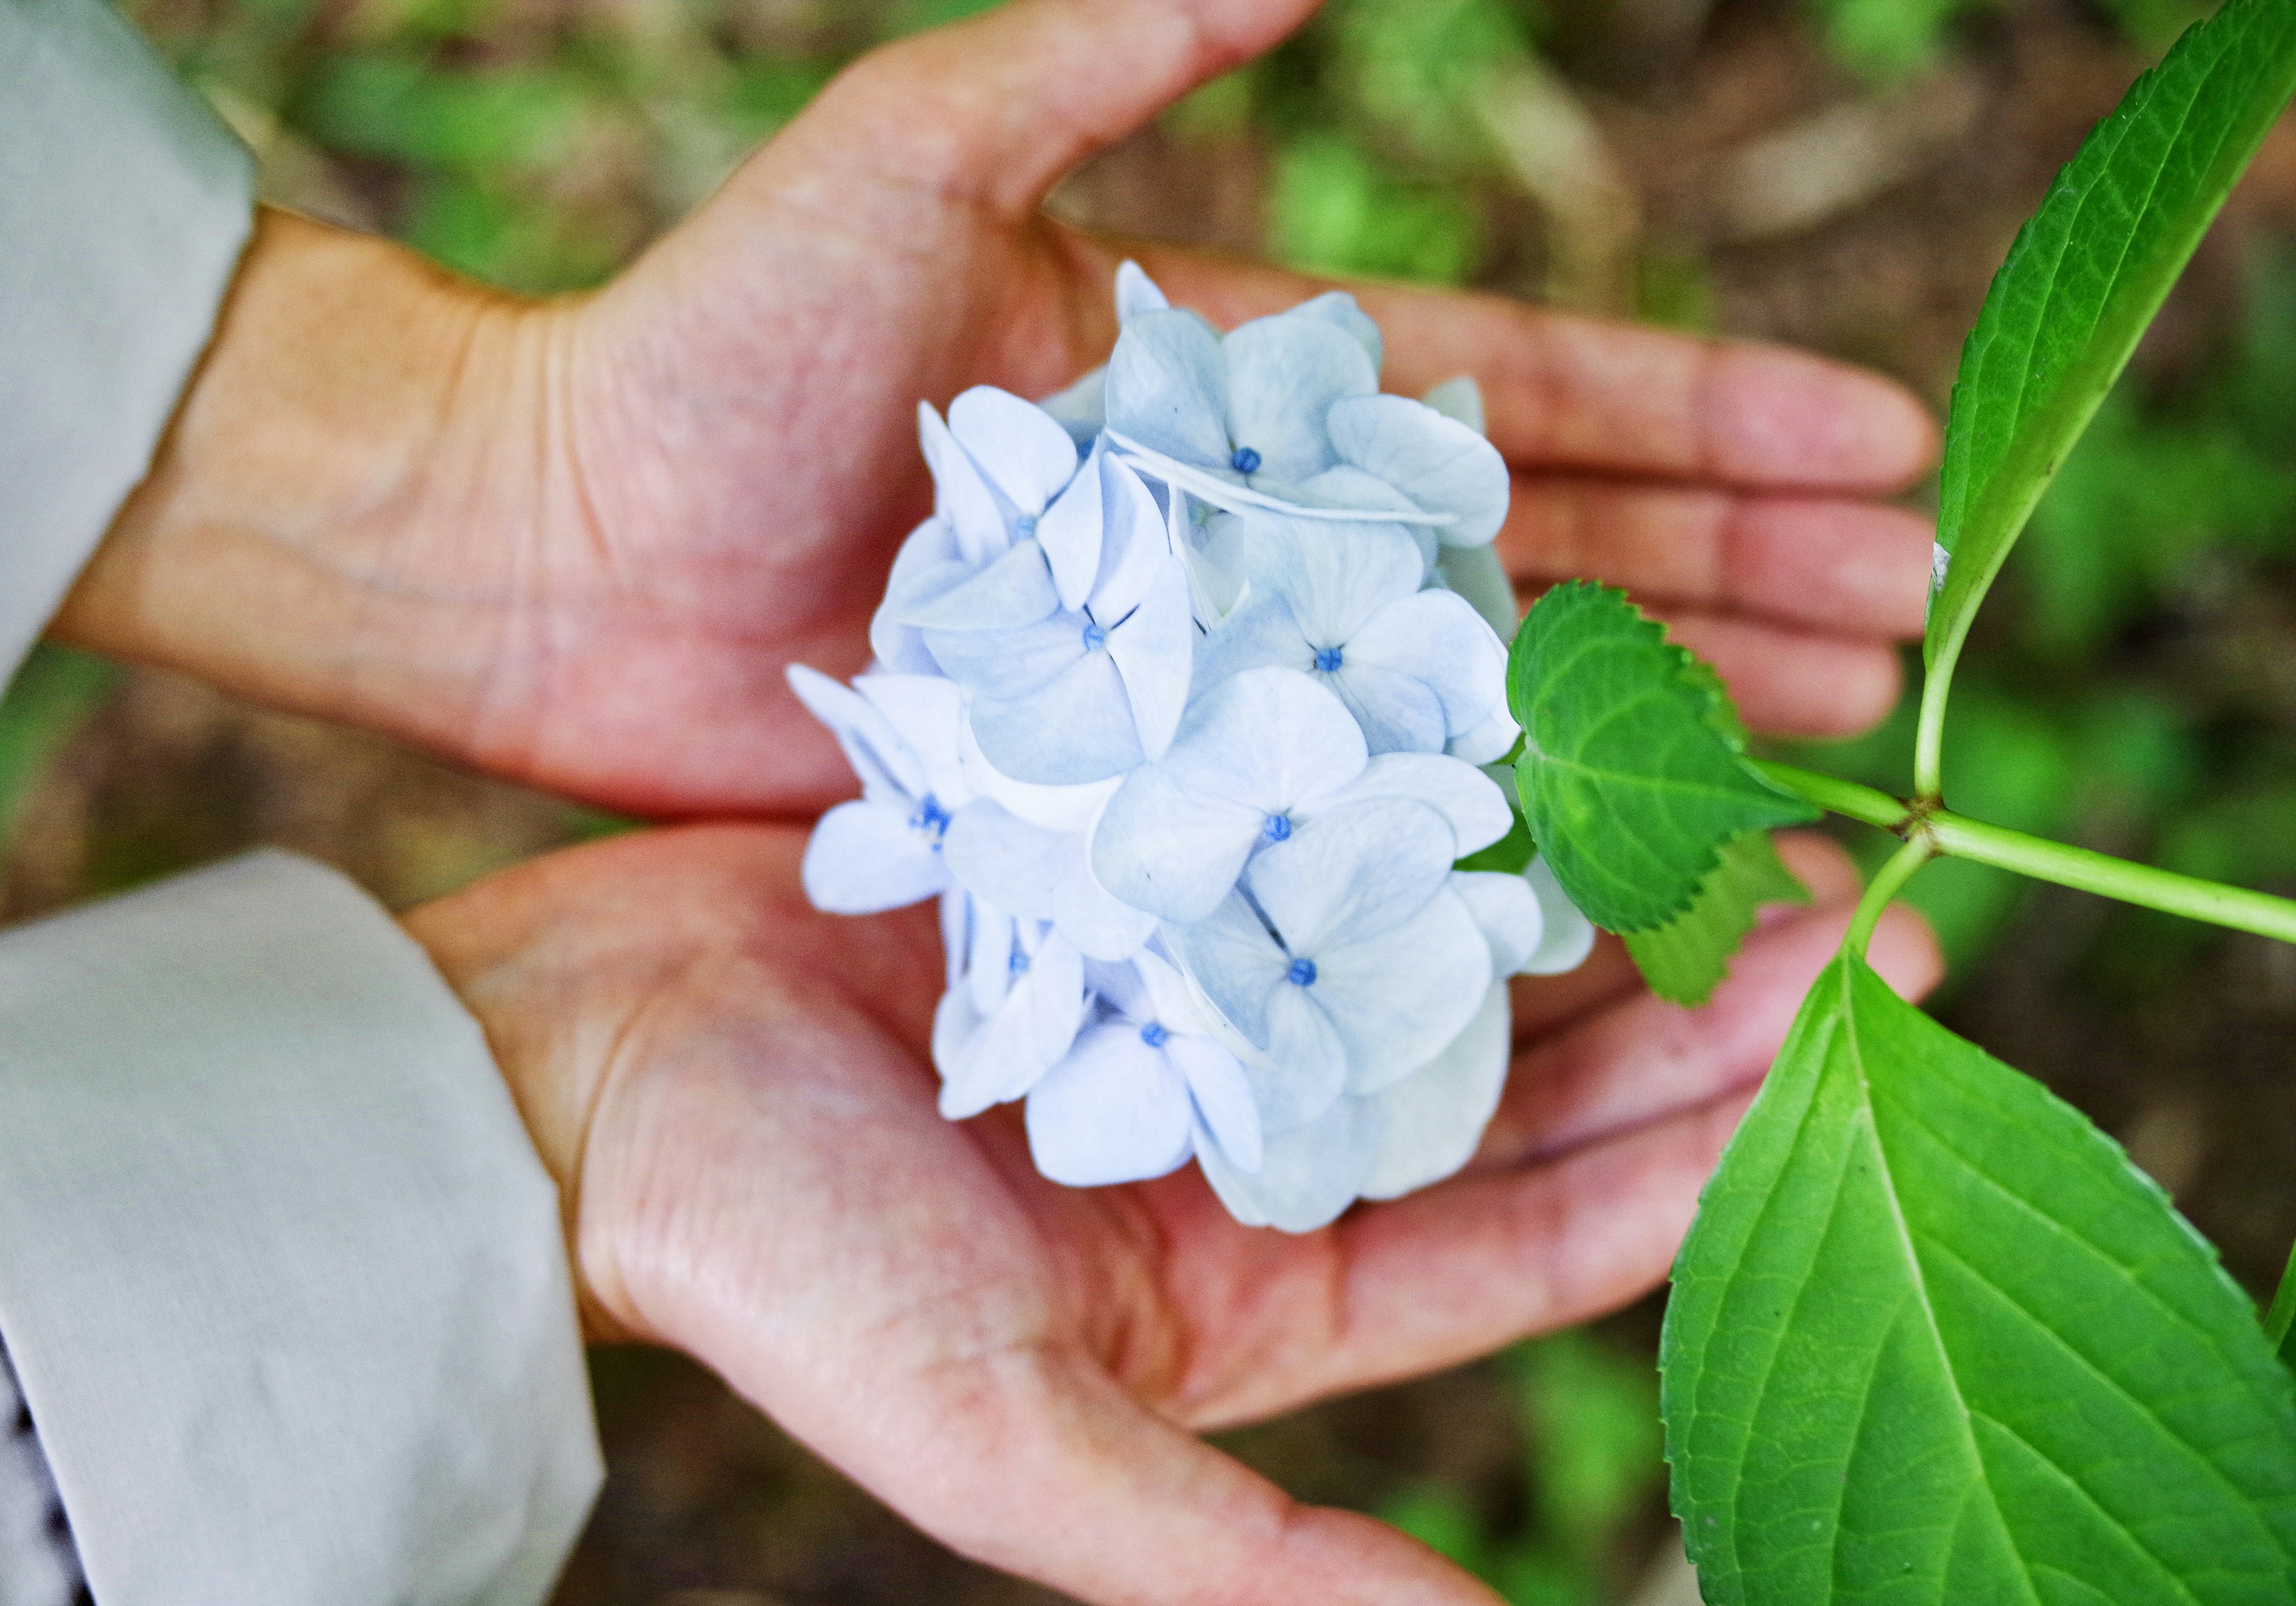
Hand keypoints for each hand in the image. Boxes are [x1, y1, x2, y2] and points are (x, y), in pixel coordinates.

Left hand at [59, 0, 1936, 817]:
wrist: (545, 551)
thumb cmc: (715, 347)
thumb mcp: (919, 159)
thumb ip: (1107, 52)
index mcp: (1238, 387)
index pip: (1529, 400)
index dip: (1712, 421)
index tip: (1882, 447)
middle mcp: (1249, 540)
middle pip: (1547, 558)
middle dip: (1738, 581)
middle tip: (1913, 628)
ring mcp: (1202, 680)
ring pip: (1470, 703)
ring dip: (1652, 719)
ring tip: (1828, 751)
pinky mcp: (1129, 799)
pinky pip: (1331, 825)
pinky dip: (1467, 850)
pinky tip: (1605, 886)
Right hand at [403, 823, 1938, 1604]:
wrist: (569, 1077)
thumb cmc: (770, 1266)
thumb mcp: (1005, 1435)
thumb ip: (1232, 1561)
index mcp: (1262, 1288)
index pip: (1542, 1221)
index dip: (1711, 1136)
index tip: (1854, 1014)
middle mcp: (1254, 1141)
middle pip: (1525, 1068)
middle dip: (1693, 988)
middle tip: (1853, 878)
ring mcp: (1194, 986)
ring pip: (1438, 921)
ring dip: (1578, 859)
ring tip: (1727, 768)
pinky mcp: (1120, 858)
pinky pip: (1308, 802)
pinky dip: (1408, 755)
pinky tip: (1510, 675)